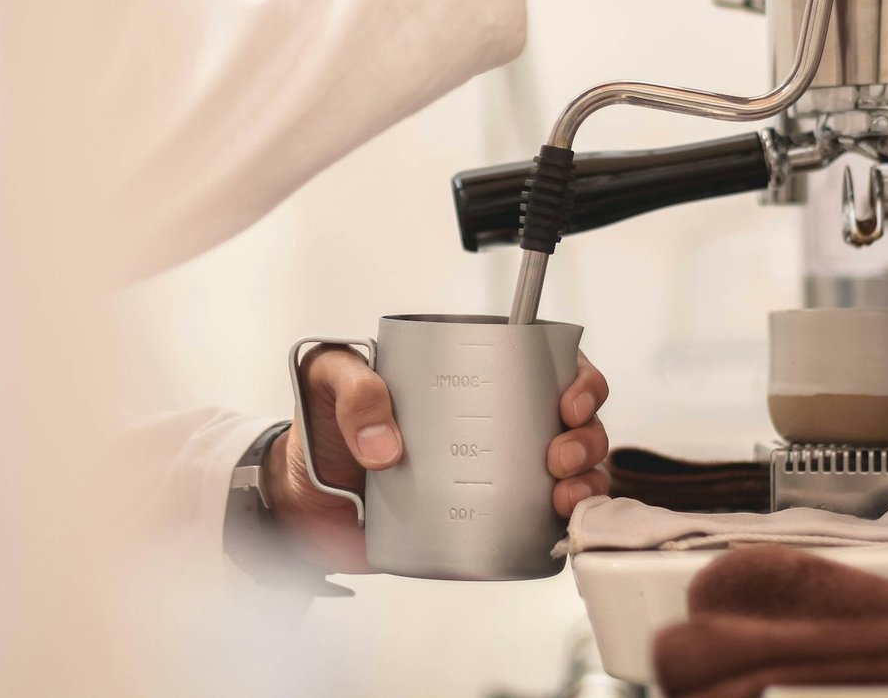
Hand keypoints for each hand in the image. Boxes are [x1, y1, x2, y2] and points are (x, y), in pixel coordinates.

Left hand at [264, 345, 610, 573]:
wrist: (301, 501)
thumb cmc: (320, 430)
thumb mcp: (327, 382)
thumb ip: (353, 391)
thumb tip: (385, 444)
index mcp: (470, 376)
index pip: (545, 364)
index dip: (577, 378)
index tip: (569, 401)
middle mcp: (495, 422)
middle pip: (573, 419)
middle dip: (586, 436)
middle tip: (558, 455)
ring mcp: (496, 473)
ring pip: (571, 469)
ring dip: (585, 479)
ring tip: (561, 493)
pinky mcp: (485, 521)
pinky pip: (543, 520)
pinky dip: (566, 522)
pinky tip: (561, 524)